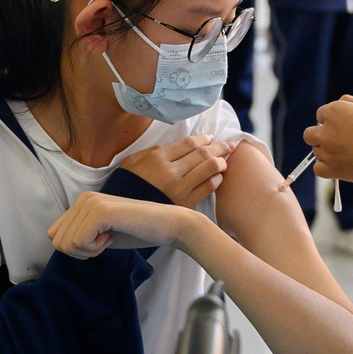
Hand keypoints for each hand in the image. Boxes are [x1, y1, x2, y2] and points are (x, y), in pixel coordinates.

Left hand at [48, 191, 204, 258]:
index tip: (101, 240)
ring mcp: (91, 203)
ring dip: (88, 250)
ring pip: (65, 243)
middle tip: (105, 241)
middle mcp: (83, 198)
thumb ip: (81, 234)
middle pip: (56, 240)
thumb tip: (58, 242)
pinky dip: (94, 249)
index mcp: (83, 201)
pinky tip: (112, 237)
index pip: (55, 235)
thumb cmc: (139, 231)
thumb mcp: (102, 233)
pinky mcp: (99, 212)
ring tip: (110, 238)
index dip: (76, 247)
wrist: (168, 225)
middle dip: (79, 251)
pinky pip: (78, 243)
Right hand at [120, 134, 236, 208]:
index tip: (211, 137)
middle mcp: (171, 172)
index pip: (188, 144)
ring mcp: (180, 189)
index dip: (203, 138)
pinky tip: (218, 177)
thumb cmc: (124, 187)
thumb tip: (167, 147)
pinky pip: (207, 188)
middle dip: (219, 147)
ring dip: (221, 162)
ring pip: (209, 168)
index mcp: (157, 158)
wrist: (121, 216)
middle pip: (202, 154)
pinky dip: (216, 180)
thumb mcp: (130, 164)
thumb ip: (149, 152)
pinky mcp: (185, 205)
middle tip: (230, 144)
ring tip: (225, 160)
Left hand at [304, 76, 352, 186]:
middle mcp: (326, 131)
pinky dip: (326, 167)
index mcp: (334, 111)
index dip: (335, 116)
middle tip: (340, 136)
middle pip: (312, 132)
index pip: (323, 112)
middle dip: (323, 133)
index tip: (348, 121)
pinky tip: (338, 164)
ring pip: (316, 151)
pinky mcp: (333, 170)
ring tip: (343, 151)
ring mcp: (328, 152)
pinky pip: (319, 169)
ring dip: (325, 150)